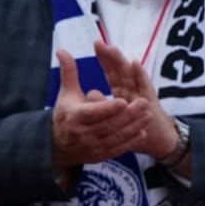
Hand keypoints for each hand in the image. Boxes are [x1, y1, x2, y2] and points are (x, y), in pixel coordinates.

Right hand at [50, 49, 152, 170]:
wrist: (56, 145)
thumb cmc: (65, 114)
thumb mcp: (66, 93)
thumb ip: (68, 72)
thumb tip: (62, 50)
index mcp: (75, 116)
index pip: (93, 112)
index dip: (108, 108)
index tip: (122, 101)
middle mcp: (83, 133)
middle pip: (108, 125)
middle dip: (127, 115)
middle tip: (143, 103)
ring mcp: (92, 146)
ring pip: (116, 137)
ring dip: (133, 127)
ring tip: (148, 115)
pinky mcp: (99, 155)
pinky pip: (117, 149)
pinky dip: (130, 141)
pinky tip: (142, 132)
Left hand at [92, 42, 178, 160]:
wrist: (158, 140)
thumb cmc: (136, 128)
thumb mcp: (116, 117)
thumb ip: (102, 105)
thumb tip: (89, 94)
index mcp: (123, 92)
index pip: (112, 73)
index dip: (105, 59)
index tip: (97, 45)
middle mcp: (132, 90)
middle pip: (120, 70)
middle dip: (110, 56)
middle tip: (100, 42)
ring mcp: (142, 94)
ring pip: (131, 75)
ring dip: (122, 62)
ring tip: (113, 49)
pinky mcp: (150, 101)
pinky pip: (145, 87)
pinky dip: (140, 75)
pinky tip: (135, 64)